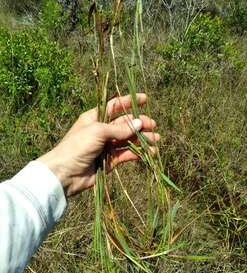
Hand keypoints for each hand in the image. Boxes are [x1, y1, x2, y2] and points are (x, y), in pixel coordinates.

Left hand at [38, 93, 159, 195]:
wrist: (65, 173)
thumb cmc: (78, 146)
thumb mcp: (98, 131)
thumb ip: (120, 128)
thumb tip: (139, 123)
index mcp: (95, 118)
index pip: (115, 106)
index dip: (129, 102)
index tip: (144, 99)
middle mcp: (102, 130)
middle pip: (125, 123)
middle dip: (140, 123)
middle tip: (153, 125)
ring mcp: (106, 146)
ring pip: (128, 139)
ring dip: (142, 139)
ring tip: (156, 140)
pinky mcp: (110, 160)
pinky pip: (127, 154)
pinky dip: (138, 152)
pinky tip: (149, 152)